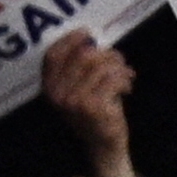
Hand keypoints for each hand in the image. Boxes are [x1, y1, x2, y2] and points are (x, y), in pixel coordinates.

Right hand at [40, 32, 139, 176]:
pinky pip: (114, 79)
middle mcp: (57, 93)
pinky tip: (127, 88)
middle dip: (108, 54)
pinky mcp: (92, 106)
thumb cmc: (94, 110)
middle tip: (120, 62)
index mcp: (49, 87)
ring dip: (120, 68)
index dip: (70, 40)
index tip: (87, 33)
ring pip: (103, 66)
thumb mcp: (80, 88)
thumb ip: (81, 67)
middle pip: (84, 56)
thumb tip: (94, 41)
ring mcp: (73, 100)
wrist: (102, 144)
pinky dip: (125, 80)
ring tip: (126, 76)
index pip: (53, 55)